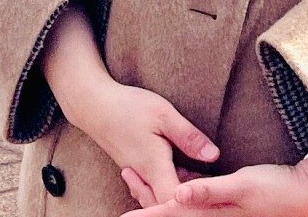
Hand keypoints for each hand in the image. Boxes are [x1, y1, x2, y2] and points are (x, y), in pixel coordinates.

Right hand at [38, 7, 217, 204]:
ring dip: (177, 191)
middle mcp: (143, 176)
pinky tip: (181, 170)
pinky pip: (151, 187)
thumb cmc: (128, 106)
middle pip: (166, 202)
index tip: (210, 190)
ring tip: (197, 175)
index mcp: (153, 166)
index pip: (174, 199)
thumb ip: (189, 137)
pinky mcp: (133, 169)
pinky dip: (167, 184)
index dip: (193, 200)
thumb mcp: (164, 114)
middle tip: (208, 183)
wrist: (93, 105)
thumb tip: (213, 156)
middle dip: (187, 198)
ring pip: (158, 195)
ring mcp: (136, 174)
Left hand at [127, 154, 307, 215]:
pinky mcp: (224, 198)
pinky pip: (193, 195)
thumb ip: (209, 190)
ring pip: (178, 202)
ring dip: (158, 191)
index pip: (169, 214)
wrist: (302, 192)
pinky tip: (174, 174)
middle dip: (145, 199)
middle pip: (169, 209)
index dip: (145, 215)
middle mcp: (210, 214)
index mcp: (210, 213)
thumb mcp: (242, 186)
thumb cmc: (274, 189)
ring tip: (135, 176)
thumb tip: (177, 195)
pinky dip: (179, 187)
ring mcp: (217, 208)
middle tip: (124, 177)